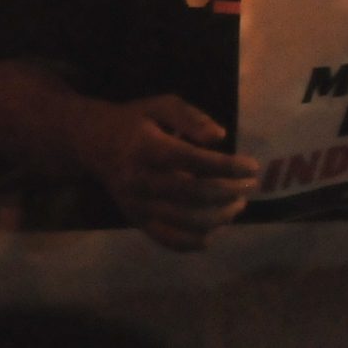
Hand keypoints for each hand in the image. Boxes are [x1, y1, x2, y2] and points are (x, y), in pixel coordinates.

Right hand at [81, 95, 257, 251]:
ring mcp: (137, 205)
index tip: (252, 166)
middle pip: (193, 194)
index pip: (193, 160)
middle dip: (229, 192)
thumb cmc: (134, 122)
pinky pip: (169, 240)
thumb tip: (220, 137)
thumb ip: (190, 117)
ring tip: (237, 205)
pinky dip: (195, 242)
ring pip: (185, 221)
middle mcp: (140, 179)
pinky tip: (213, 231)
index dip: (227, 166)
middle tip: (249, 186)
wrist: (94, 144)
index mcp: (146, 147)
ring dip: (219, 217)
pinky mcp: (136, 221)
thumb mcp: (160, 105)